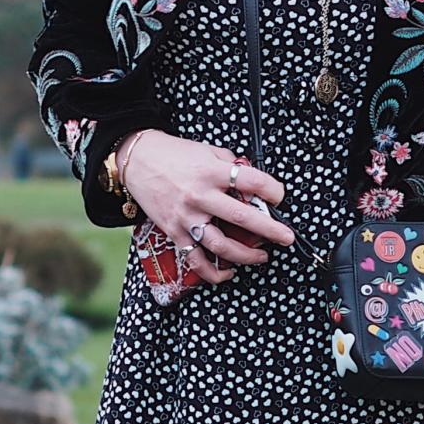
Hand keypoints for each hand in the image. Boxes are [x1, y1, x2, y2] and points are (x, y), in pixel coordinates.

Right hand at [120, 131, 296, 284]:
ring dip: (247, 255)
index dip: (272, 190)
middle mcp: (200, 196)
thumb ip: (230, 165)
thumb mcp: (207, 150)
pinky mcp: (174, 232)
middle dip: (271, 230)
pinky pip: (197, 260)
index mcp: (211, 171)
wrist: (136, 160)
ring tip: (262, 256)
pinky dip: (214, 273)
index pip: (252, 182)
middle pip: (243, 218)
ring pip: (222, 246)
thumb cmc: (174, 154)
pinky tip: (230, 273)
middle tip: (287, 238)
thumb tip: (253, 183)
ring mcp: (186, 217)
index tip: (279, 196)